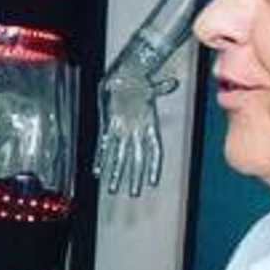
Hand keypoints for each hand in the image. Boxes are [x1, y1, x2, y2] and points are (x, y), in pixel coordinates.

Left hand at [97, 56, 176, 197]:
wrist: (124, 75)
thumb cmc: (138, 79)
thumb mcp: (150, 85)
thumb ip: (160, 87)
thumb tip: (171, 83)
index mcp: (148, 124)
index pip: (153, 150)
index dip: (153, 167)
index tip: (152, 182)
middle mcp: (135, 131)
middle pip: (135, 158)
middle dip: (134, 176)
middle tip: (133, 194)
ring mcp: (121, 130)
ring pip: (119, 156)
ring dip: (116, 173)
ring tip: (112, 189)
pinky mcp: (108, 126)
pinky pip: (103, 145)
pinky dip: (100, 158)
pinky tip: (97, 170)